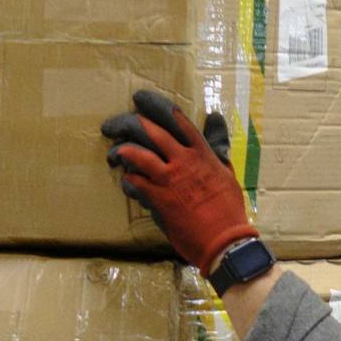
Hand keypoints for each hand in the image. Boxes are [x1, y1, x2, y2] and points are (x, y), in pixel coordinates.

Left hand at [105, 88, 265, 280]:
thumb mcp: (226, 170)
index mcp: (201, 152)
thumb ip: (217, 142)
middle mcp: (184, 161)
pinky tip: (125, 181)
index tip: (139, 99)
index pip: (176, 119)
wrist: (224, 240)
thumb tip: (215, 117)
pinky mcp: (159, 199)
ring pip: (138, 155)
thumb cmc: (228, 208)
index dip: (155, 105)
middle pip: (151, 131)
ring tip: (114, 153)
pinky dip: (128, 180)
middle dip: (128, 123)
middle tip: (112, 125)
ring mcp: (170, 179)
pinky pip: (135, 183)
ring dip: (122, 151)